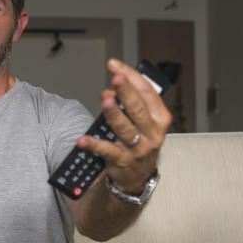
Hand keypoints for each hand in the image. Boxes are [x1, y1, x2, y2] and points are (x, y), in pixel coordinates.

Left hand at [78, 58, 172, 193]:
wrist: (139, 177)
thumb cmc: (140, 142)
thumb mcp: (145, 122)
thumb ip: (131, 104)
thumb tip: (111, 89)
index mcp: (160, 117)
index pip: (147, 92)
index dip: (130, 76)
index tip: (114, 65)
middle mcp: (152, 132)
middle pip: (138, 108)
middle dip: (126, 91)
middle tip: (115, 77)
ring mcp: (138, 148)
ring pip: (125, 128)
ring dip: (114, 113)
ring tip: (105, 100)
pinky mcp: (123, 161)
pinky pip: (107, 150)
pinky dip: (93, 144)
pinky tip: (82, 139)